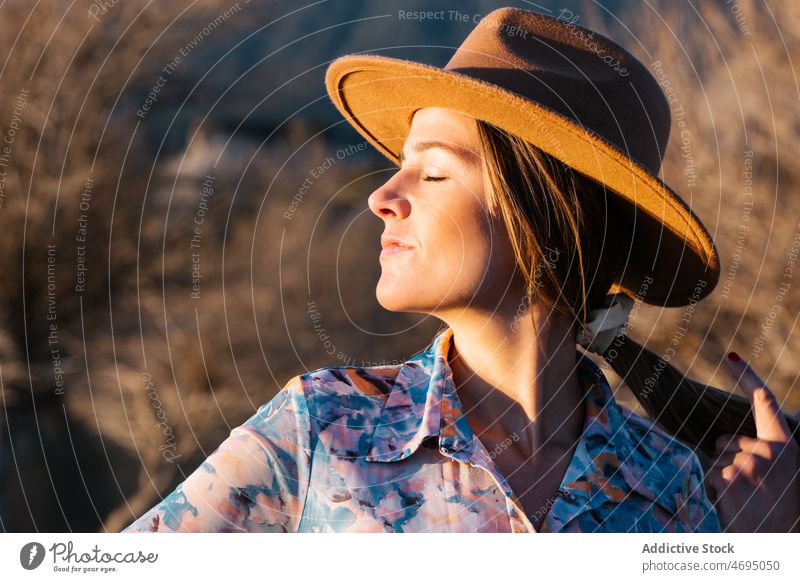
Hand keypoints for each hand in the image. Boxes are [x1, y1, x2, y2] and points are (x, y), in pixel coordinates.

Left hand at [704, 352, 799, 531]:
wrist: (777, 545)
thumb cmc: (776, 513)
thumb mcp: (778, 477)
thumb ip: (761, 453)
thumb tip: (723, 438)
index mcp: (786, 447)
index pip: (765, 402)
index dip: (747, 376)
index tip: (732, 355)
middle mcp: (770, 451)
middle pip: (725, 439)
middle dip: (728, 461)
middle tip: (749, 491)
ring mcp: (750, 463)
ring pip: (714, 459)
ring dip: (720, 479)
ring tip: (742, 501)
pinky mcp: (730, 476)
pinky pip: (708, 475)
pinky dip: (713, 491)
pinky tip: (731, 506)